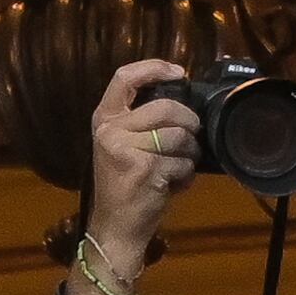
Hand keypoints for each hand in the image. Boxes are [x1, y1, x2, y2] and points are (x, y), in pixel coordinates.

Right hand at [82, 61, 202, 283]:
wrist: (116, 225)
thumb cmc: (125, 184)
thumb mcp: (124, 146)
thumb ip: (143, 122)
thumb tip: (182, 102)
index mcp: (104, 118)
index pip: (124, 78)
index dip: (154, 68)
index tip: (179, 71)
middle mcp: (110, 129)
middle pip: (167, 107)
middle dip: (189, 123)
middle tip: (191, 139)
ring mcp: (125, 148)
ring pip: (180, 136)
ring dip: (189, 154)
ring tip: (176, 168)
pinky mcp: (145, 168)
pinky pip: (183, 163)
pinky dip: (185, 177)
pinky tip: (171, 186)